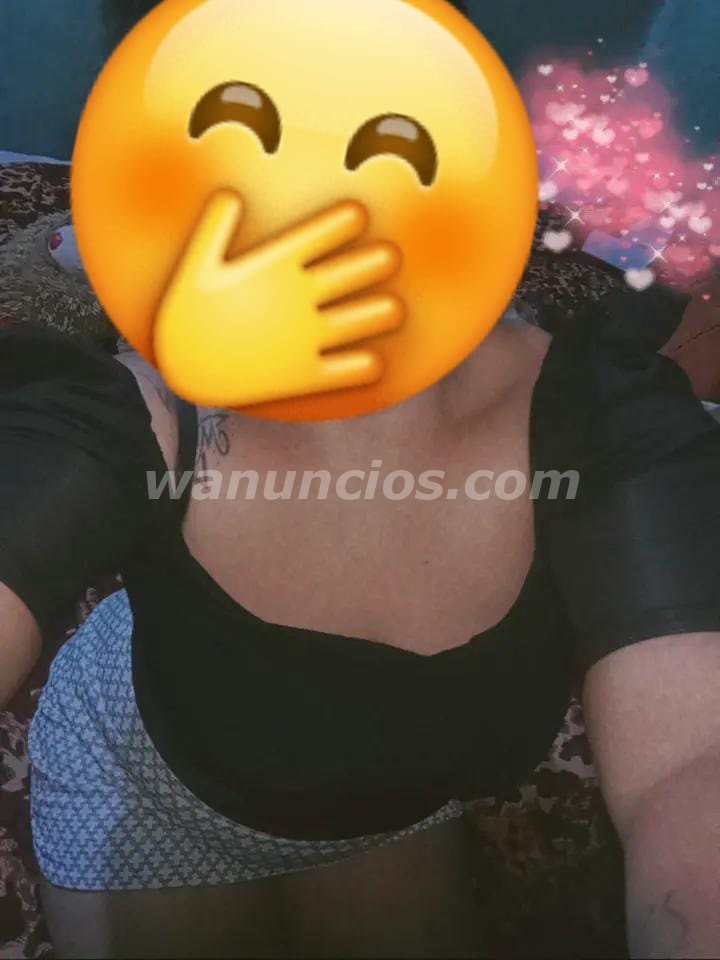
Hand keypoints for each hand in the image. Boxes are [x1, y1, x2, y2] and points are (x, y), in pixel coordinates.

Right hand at [154, 190, 403, 406]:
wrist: (184, 371)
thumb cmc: (187, 316)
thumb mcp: (195, 265)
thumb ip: (215, 227)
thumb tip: (229, 195)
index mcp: (275, 267)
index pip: (320, 235)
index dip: (343, 222)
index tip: (359, 216)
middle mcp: (297, 299)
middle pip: (350, 274)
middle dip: (376, 263)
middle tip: (392, 258)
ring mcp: (304, 337)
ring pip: (358, 321)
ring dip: (381, 315)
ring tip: (396, 311)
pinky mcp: (304, 375)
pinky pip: (345, 371)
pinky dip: (363, 367)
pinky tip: (375, 363)